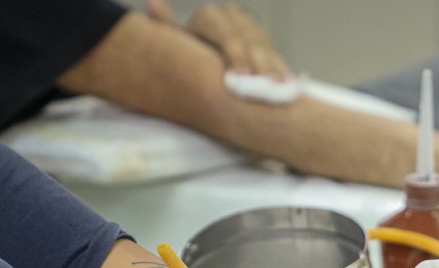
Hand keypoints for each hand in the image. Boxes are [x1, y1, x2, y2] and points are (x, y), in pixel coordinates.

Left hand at [147, 0, 291, 78]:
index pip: (227, 33)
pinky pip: (274, 52)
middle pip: (250, 39)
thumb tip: (152, 3)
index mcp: (209, 18)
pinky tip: (287, 83)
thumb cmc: (184, 58)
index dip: (236, 55)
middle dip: (259, 64)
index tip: (241, 76)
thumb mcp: (175, 45)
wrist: (201, 60)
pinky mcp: (263, 40)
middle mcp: (231, 18)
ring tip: (280, 87)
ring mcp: (249, 28)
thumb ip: (167, 28)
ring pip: (265, 44)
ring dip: (273, 66)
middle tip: (265, 86)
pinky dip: (280, 67)